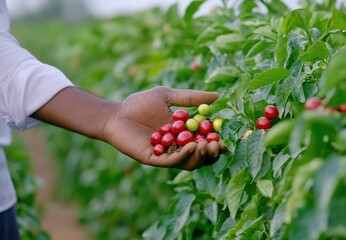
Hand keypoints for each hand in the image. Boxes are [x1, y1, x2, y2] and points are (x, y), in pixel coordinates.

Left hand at [104, 87, 226, 169]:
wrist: (116, 114)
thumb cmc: (138, 104)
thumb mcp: (167, 96)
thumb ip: (190, 98)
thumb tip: (217, 95)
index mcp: (183, 133)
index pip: (204, 141)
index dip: (217, 142)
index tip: (226, 137)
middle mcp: (177, 146)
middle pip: (200, 155)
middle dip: (212, 152)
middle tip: (217, 144)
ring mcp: (166, 154)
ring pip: (189, 162)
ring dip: (200, 156)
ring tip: (205, 144)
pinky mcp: (154, 159)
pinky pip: (172, 161)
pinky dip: (184, 155)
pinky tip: (192, 145)